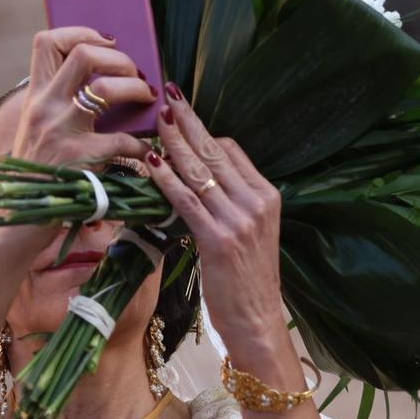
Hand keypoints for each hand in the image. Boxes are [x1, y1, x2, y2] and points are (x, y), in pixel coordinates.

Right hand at [11, 27, 154, 168]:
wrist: (23, 214)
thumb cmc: (38, 170)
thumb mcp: (37, 129)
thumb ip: (59, 103)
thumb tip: (104, 79)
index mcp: (35, 97)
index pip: (47, 42)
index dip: (80, 32)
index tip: (106, 41)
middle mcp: (44, 107)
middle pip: (82, 54)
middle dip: (118, 57)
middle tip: (133, 73)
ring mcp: (60, 130)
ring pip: (106, 88)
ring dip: (136, 88)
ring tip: (147, 98)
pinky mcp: (79, 157)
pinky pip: (124, 140)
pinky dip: (143, 146)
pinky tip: (148, 153)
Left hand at [144, 87, 287, 363]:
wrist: (257, 321)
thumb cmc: (247, 280)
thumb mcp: (250, 233)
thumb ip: (231, 203)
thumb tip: (196, 176)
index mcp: (267, 196)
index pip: (232, 150)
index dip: (203, 132)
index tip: (181, 118)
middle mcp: (256, 203)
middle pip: (216, 152)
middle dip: (189, 123)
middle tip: (168, 97)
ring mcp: (239, 221)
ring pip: (199, 172)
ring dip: (174, 143)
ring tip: (157, 121)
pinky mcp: (219, 240)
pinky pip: (187, 201)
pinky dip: (167, 180)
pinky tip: (152, 164)